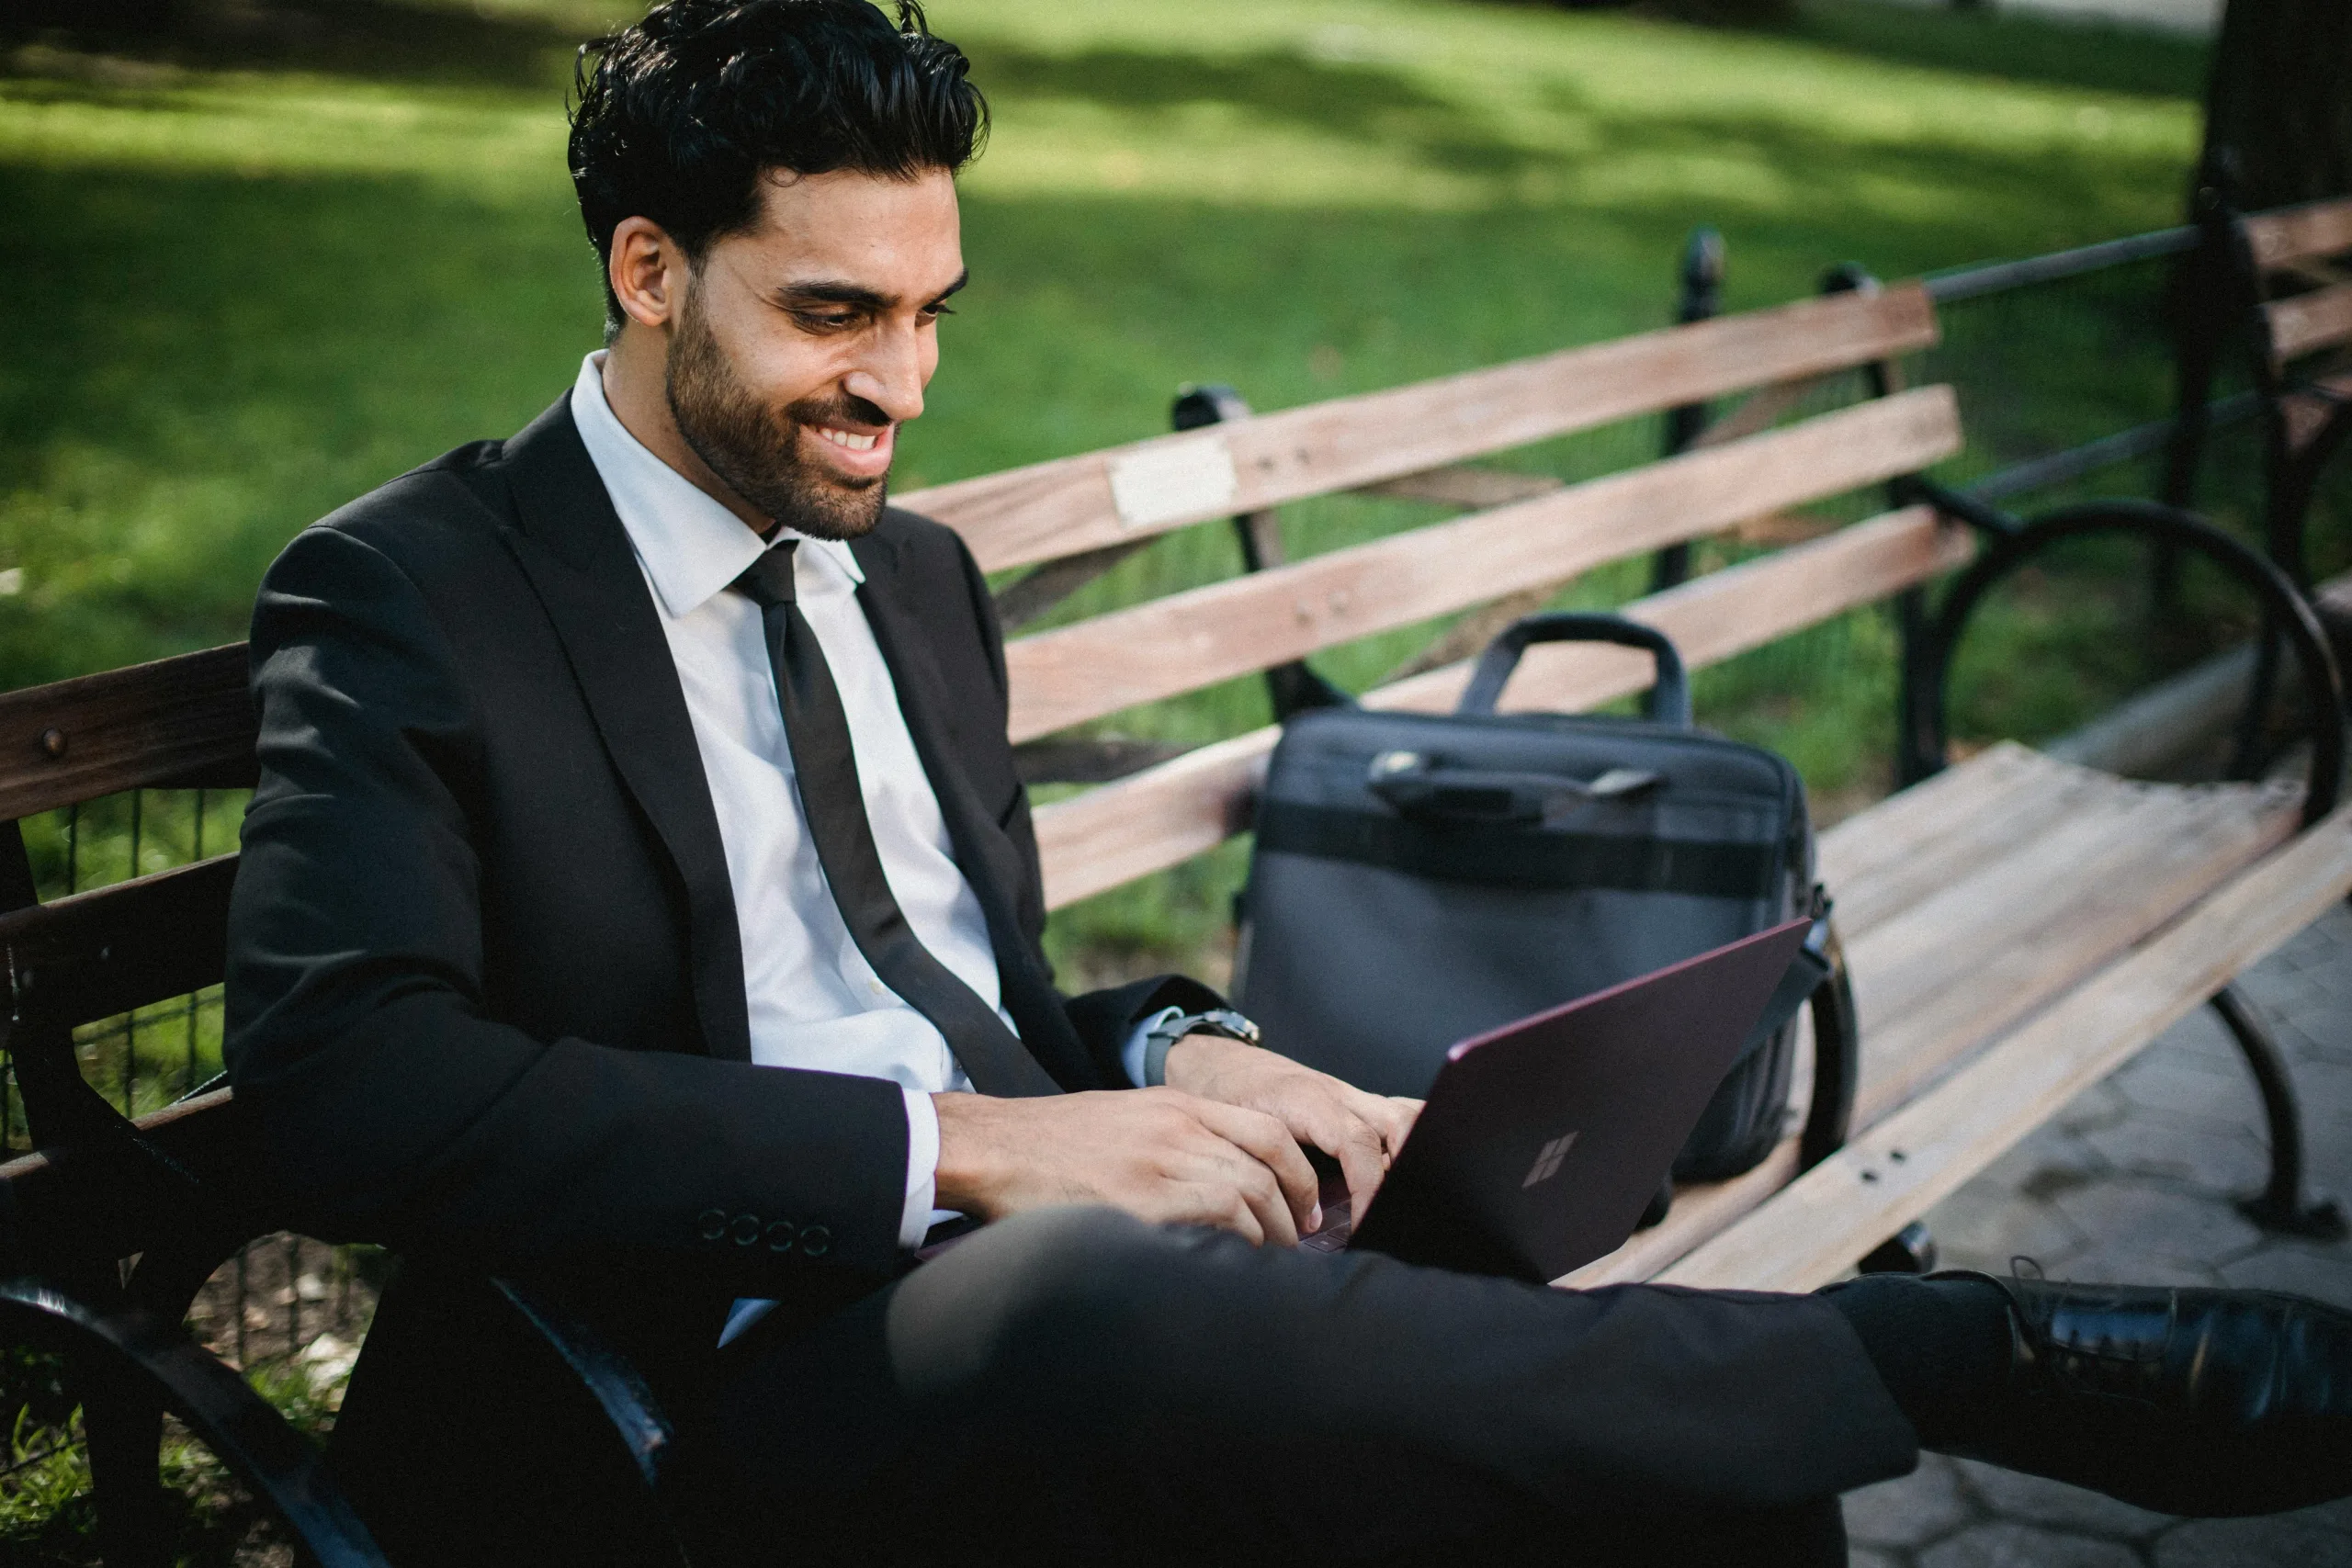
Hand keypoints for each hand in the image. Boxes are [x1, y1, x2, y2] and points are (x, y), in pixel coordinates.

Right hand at [932, 1087, 1320, 1244]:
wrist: (993, 1147)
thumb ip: (1173, 1141)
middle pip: (1268, 1167)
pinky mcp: (1141, 1199)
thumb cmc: (1051, 1143)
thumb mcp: (1125, 1120)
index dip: (1300, 1174)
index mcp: (1176, 1104)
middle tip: (1297, 1248)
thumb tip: (1218, 1188)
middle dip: (1293, 1214)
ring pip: (1249, 1195)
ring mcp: (1161, 1160)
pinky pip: (1217, 1219)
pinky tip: (1229, 1264)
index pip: (1269, 1130)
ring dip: (1270, 1237)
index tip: (1306, 1209)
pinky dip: (1236, 1244)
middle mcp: (1178, 1125)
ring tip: (1267, 1265)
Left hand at [1162, 1033, 1421, 1223]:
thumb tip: (1303, 1226)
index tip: (1363, 1226)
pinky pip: (1395, 1115)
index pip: (1357, 1143)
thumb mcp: (1236, 1137)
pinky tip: (1405, 1174)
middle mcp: (1338, 1094)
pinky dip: (1409, 1141)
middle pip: (1397, 1123)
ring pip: (1405, 1114)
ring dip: (1414, 1153)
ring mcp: (1351, 1096)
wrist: (1218, 1066)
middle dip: (1405, 1170)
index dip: (1368, 1188)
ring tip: (1402, 1199)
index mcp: (1307, 1100)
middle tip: (1390, 1215)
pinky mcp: (1355, 1105)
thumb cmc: (1224, 1102)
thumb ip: (1270, 1174)